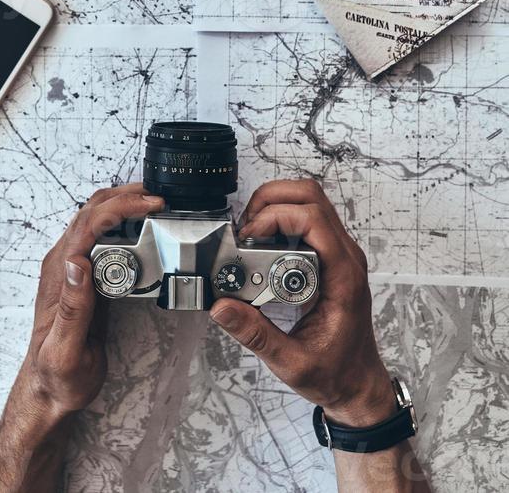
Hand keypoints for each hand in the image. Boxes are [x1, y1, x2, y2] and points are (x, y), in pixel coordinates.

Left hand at [20, 183, 163, 422]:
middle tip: (159, 198)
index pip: (87, 224)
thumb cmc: (58, 375)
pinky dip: (122, 219)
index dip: (119, 208)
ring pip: (95, 217)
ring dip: (123, 202)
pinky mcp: (85, 275)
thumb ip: (72, 308)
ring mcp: (72, 267)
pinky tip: (141, 223)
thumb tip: (77, 263)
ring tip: (154, 203)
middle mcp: (63, 264)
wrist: (51, 389)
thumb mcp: (66, 350)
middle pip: (91, 210)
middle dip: (125, 196)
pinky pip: (101, 234)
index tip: (149, 205)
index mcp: (59, 274)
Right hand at [210, 180, 395, 426]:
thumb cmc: (336, 373)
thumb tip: (222, 307)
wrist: (358, 383)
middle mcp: (345, 257)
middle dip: (272, 200)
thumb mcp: (292, 362)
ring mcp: (340, 253)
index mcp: (343, 276)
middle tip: (246, 227)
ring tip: (251, 232)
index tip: (249, 237)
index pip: (313, 219)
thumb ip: (256, 335)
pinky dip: (281, 218)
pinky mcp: (331, 257)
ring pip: (311, 201)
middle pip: (312, 196)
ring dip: (276, 205)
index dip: (275, 217)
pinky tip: (262, 242)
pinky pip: (308, 219)